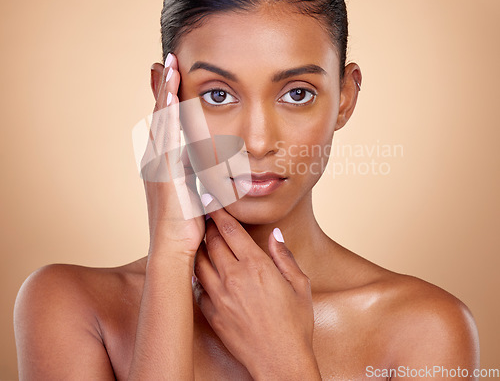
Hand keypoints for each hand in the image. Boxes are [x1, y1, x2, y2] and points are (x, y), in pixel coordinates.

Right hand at [142, 53, 204, 256]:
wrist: (174, 249)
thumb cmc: (185, 224)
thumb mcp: (189, 190)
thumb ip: (190, 173)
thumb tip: (198, 160)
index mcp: (163, 161)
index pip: (166, 122)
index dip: (168, 98)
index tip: (173, 76)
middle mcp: (157, 157)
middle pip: (161, 113)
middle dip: (165, 85)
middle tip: (169, 58)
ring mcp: (158, 162)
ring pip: (162, 118)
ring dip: (166, 90)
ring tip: (171, 64)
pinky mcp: (164, 169)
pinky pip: (167, 134)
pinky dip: (169, 112)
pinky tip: (172, 92)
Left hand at [192, 195, 319, 378]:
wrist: (280, 362)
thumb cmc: (295, 325)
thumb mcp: (299, 285)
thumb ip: (284, 256)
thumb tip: (275, 235)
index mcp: (256, 266)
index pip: (229, 229)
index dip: (219, 212)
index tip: (212, 201)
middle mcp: (233, 277)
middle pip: (210, 241)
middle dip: (207, 226)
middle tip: (206, 217)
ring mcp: (218, 296)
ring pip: (198, 260)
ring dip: (199, 247)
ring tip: (202, 239)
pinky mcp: (210, 313)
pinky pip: (197, 286)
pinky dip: (197, 273)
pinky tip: (203, 270)